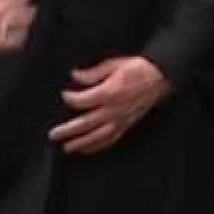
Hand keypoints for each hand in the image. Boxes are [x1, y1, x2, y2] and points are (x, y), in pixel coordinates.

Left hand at [50, 56, 170, 154]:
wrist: (160, 76)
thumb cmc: (138, 68)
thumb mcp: (114, 64)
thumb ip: (93, 73)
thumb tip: (76, 75)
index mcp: (109, 92)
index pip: (82, 101)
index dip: (70, 98)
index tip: (64, 94)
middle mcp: (113, 109)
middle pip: (85, 123)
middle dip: (68, 130)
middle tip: (53, 135)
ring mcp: (120, 119)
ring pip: (97, 136)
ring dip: (81, 143)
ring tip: (67, 148)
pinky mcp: (127, 124)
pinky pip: (111, 139)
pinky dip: (98, 146)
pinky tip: (87, 149)